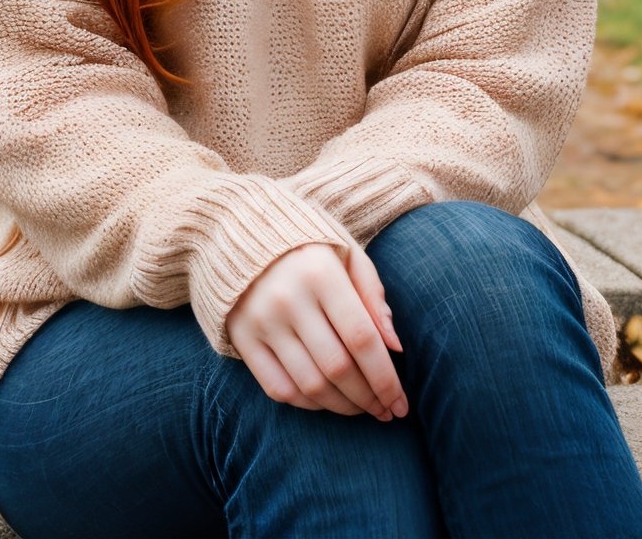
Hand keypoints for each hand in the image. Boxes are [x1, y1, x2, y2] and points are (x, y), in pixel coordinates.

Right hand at [226, 242, 406, 420]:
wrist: (240, 229)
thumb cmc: (307, 243)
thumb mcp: (346, 252)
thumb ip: (373, 295)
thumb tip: (396, 348)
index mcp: (320, 272)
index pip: (361, 338)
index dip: (386, 377)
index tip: (401, 403)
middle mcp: (288, 299)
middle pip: (338, 367)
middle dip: (369, 398)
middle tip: (386, 411)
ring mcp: (261, 321)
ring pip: (310, 385)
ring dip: (342, 406)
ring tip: (362, 408)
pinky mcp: (241, 338)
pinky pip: (278, 388)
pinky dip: (308, 404)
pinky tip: (327, 401)